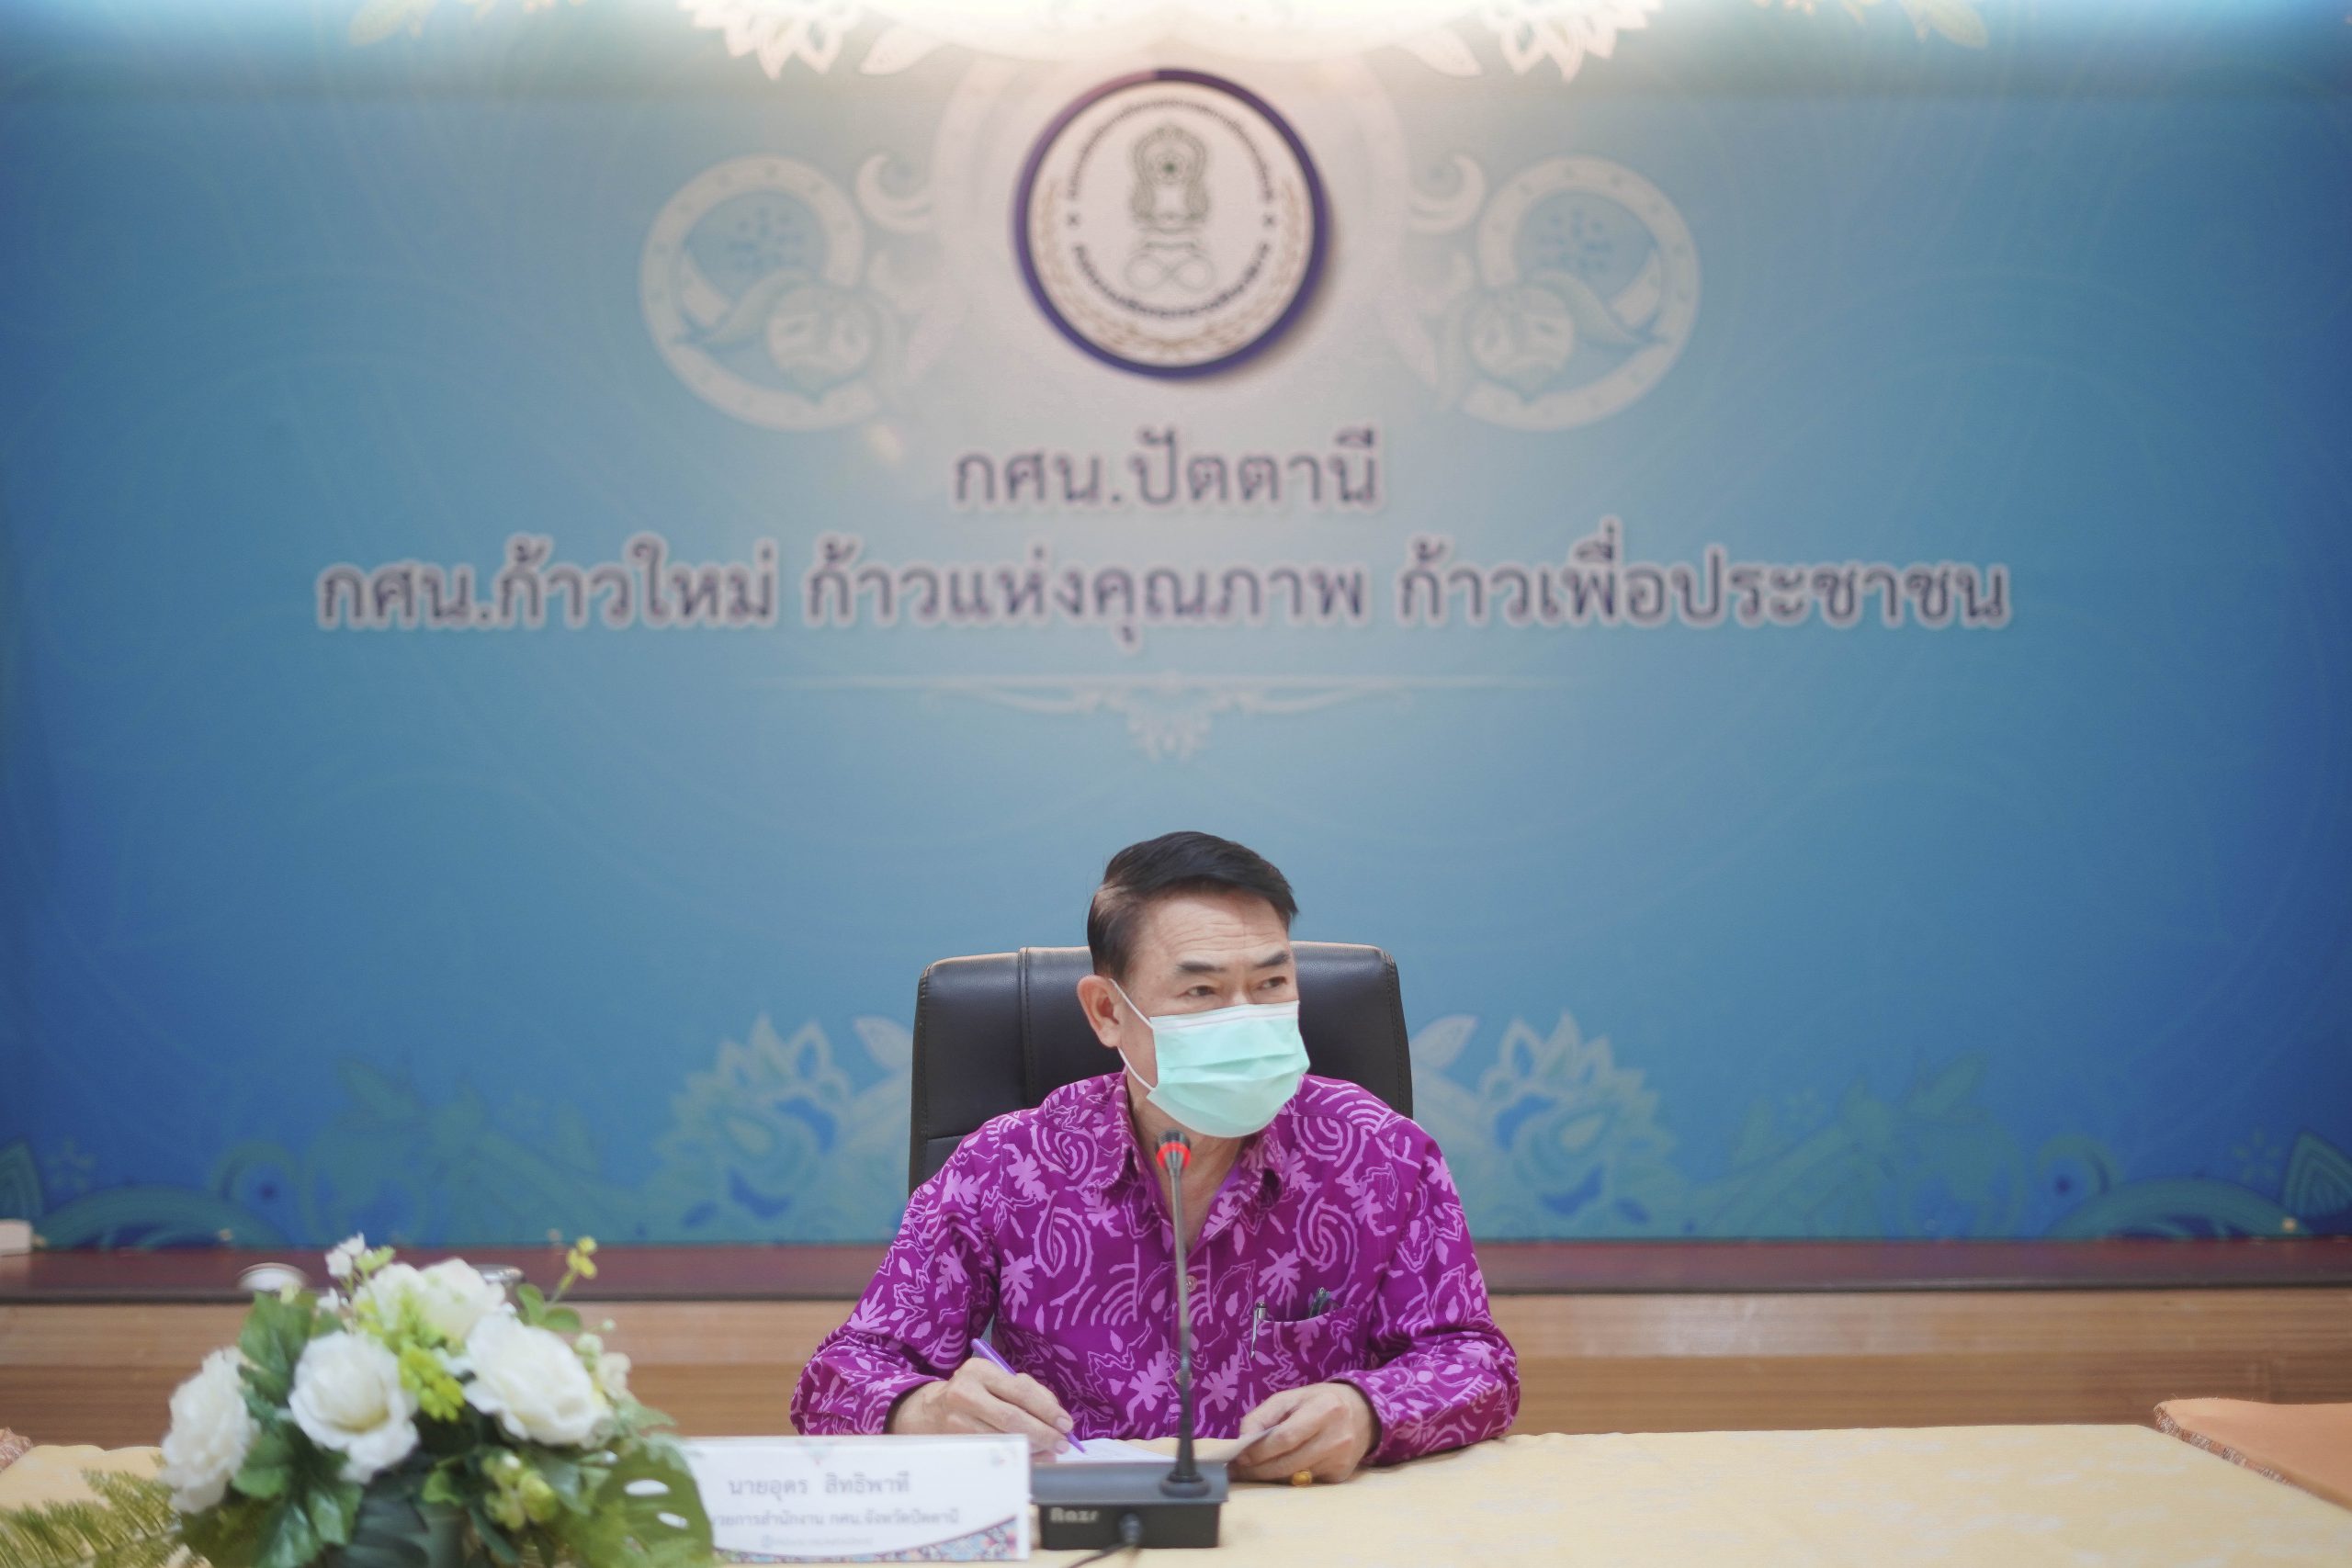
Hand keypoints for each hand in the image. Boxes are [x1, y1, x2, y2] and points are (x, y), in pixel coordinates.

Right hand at [887, 1358, 1074, 1456]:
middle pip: (1012, 1418)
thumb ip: (1027, 1391)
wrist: (931, 1411)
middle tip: (1062, 1443)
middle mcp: (965, 1393)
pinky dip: (1017, 1458)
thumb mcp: (996, 1381)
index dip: (1047, 1410)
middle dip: (1043, 1433)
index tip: (1066, 1424)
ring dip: (1032, 1449)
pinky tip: (1031, 1459)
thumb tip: (1056, 1417)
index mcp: (980, 1371)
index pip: (1020, 1391)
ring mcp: (957, 1421)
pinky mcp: (956, 1444)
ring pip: (1003, 1440)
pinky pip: (994, 1454)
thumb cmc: (975, 1393)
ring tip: (1050, 1452)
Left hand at [1230, 1382, 1377, 1483]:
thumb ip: (1263, 1416)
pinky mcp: (1341, 1475)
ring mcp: (1341, 1459)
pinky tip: (1280, 1471)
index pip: (1285, 1438)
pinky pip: (1306, 1482)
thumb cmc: (1319, 1402)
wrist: (1363, 1413)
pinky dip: (1289, 1479)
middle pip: (1289, 1463)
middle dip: (1259, 1470)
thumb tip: (1243, 1441)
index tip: (1239, 1457)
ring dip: (1270, 1477)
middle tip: (1239, 1471)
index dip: (1259, 1451)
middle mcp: (1336, 1437)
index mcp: (1324, 1409)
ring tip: (1253, 1471)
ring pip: (1295, 1477)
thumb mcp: (1290, 1398)